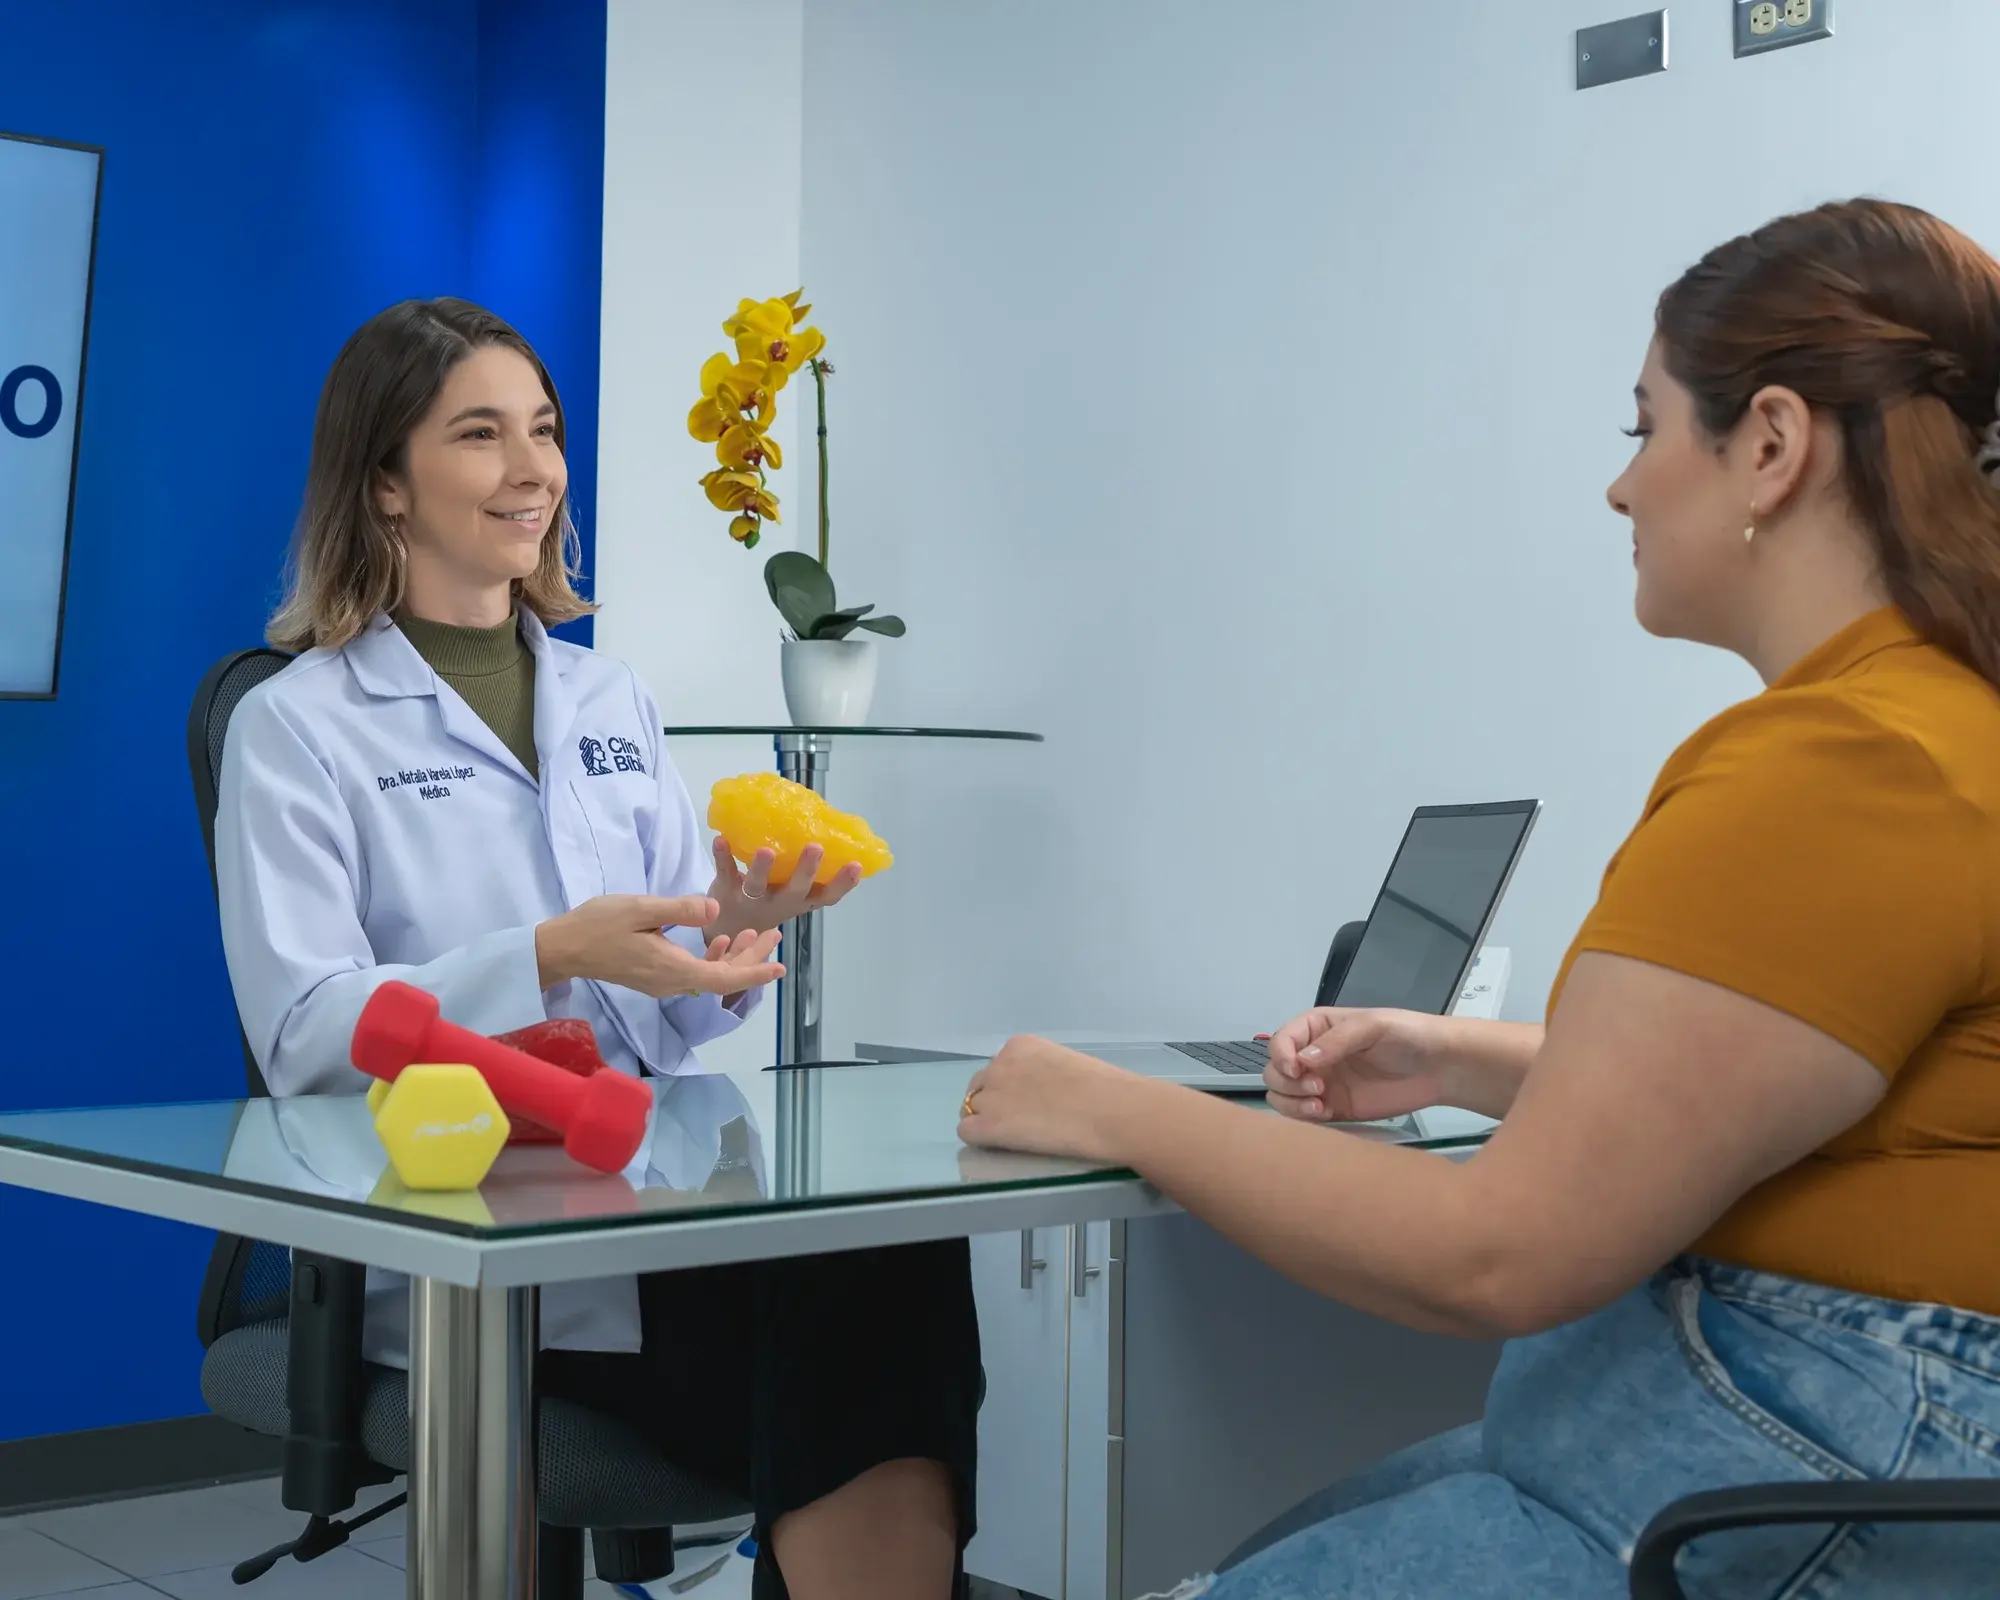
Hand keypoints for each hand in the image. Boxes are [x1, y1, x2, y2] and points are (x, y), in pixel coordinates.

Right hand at [536, 894, 784, 999]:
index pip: (724, 978)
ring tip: (752, 932)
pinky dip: (712, 957)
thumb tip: (714, 909)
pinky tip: (718, 937)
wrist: (562, 948)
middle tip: (775, 934)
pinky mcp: (654, 976)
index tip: (781, 967)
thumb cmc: (598, 925)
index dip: (754, 972)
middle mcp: (672, 983)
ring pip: (709, 975)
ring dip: (734, 956)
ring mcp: (662, 982)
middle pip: (722, 978)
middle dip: (752, 958)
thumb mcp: (641, 908)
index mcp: (673, 969)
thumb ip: (679, 909)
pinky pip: (694, 972)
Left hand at [708, 839, 863, 939]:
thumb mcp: (796, 893)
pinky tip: (721, 839)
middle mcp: (779, 902)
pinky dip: (723, 856)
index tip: (856, 865)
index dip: (842, 884)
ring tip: (766, 850)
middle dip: (805, 870)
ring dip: (762, 868)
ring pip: (758, 886)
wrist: (731, 927)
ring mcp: (752, 899)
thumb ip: (810, 872)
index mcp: (801, 901)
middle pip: (794, 890)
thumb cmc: (772, 899)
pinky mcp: (727, 890)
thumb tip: (831, 829)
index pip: (827, 896)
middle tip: (816, 848)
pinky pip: (726, 872)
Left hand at [957, 1036, 1146, 1160]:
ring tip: (1015, 1137)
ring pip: (971, 1109)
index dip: (1009, 1089)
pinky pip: (967, 1132)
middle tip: (1020, 1122)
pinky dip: (981, 1140)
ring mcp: (991, 1094)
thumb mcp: (1067, 1064)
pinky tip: (1004, 1146)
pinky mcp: (989, 1125)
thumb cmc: (1105, 1089)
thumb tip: (1044, 1091)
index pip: (998, 1068)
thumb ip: (1045, 1073)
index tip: (1029, 1103)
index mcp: (1020, 1046)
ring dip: (988, 1121)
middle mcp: (999, 1064)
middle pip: (979, 1087)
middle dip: (994, 1103)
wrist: (1111, 1110)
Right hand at [1264, 1007, 1452, 1123]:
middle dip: (1288, 1082)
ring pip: (1282, 1095)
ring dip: (1291, 1103)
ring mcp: (1322, 1084)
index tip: (1296, 1070)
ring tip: (1319, 1106)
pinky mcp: (1334, 1109)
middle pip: (1275, 1071)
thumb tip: (1303, 1059)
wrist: (1440, 1068)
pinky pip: (1303, 1116)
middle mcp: (1313, 1056)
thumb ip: (1337, 1040)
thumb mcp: (1373, 1026)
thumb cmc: (1407, 1036)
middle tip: (1317, 1087)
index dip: (1281, 1055)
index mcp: (1317, 1028)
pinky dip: (1303, 1118)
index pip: (1281, 1041)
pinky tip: (1324, 1114)